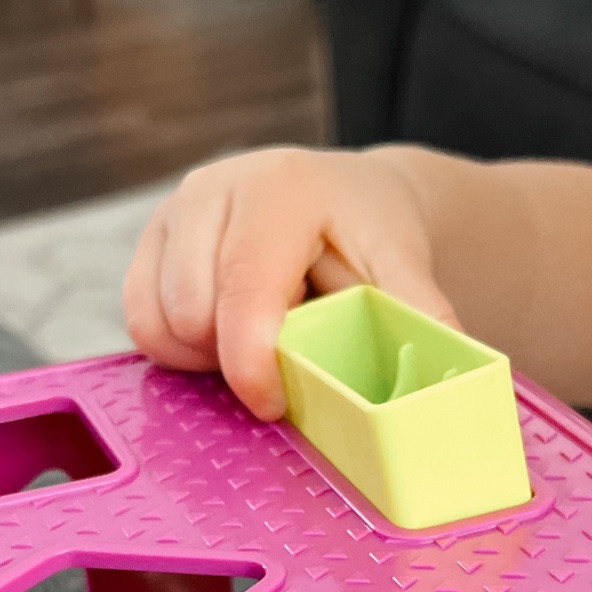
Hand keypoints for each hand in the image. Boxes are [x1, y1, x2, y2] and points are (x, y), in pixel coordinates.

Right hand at [123, 146, 460, 419]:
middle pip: (192, 310)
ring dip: (203, 354)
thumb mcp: (403, 266)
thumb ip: (418, 313)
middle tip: (283, 357)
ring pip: (158, 318)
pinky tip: (221, 338)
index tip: (273, 403)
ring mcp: (175, 209)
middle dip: (233, 357)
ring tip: (255, 340)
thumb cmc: (369, 234)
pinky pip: (138, 318)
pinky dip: (175, 346)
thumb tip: (453, 371)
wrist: (342, 196)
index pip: (244, 288)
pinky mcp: (150, 236)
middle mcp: (216, 187)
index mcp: (282, 189)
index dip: (250, 361)